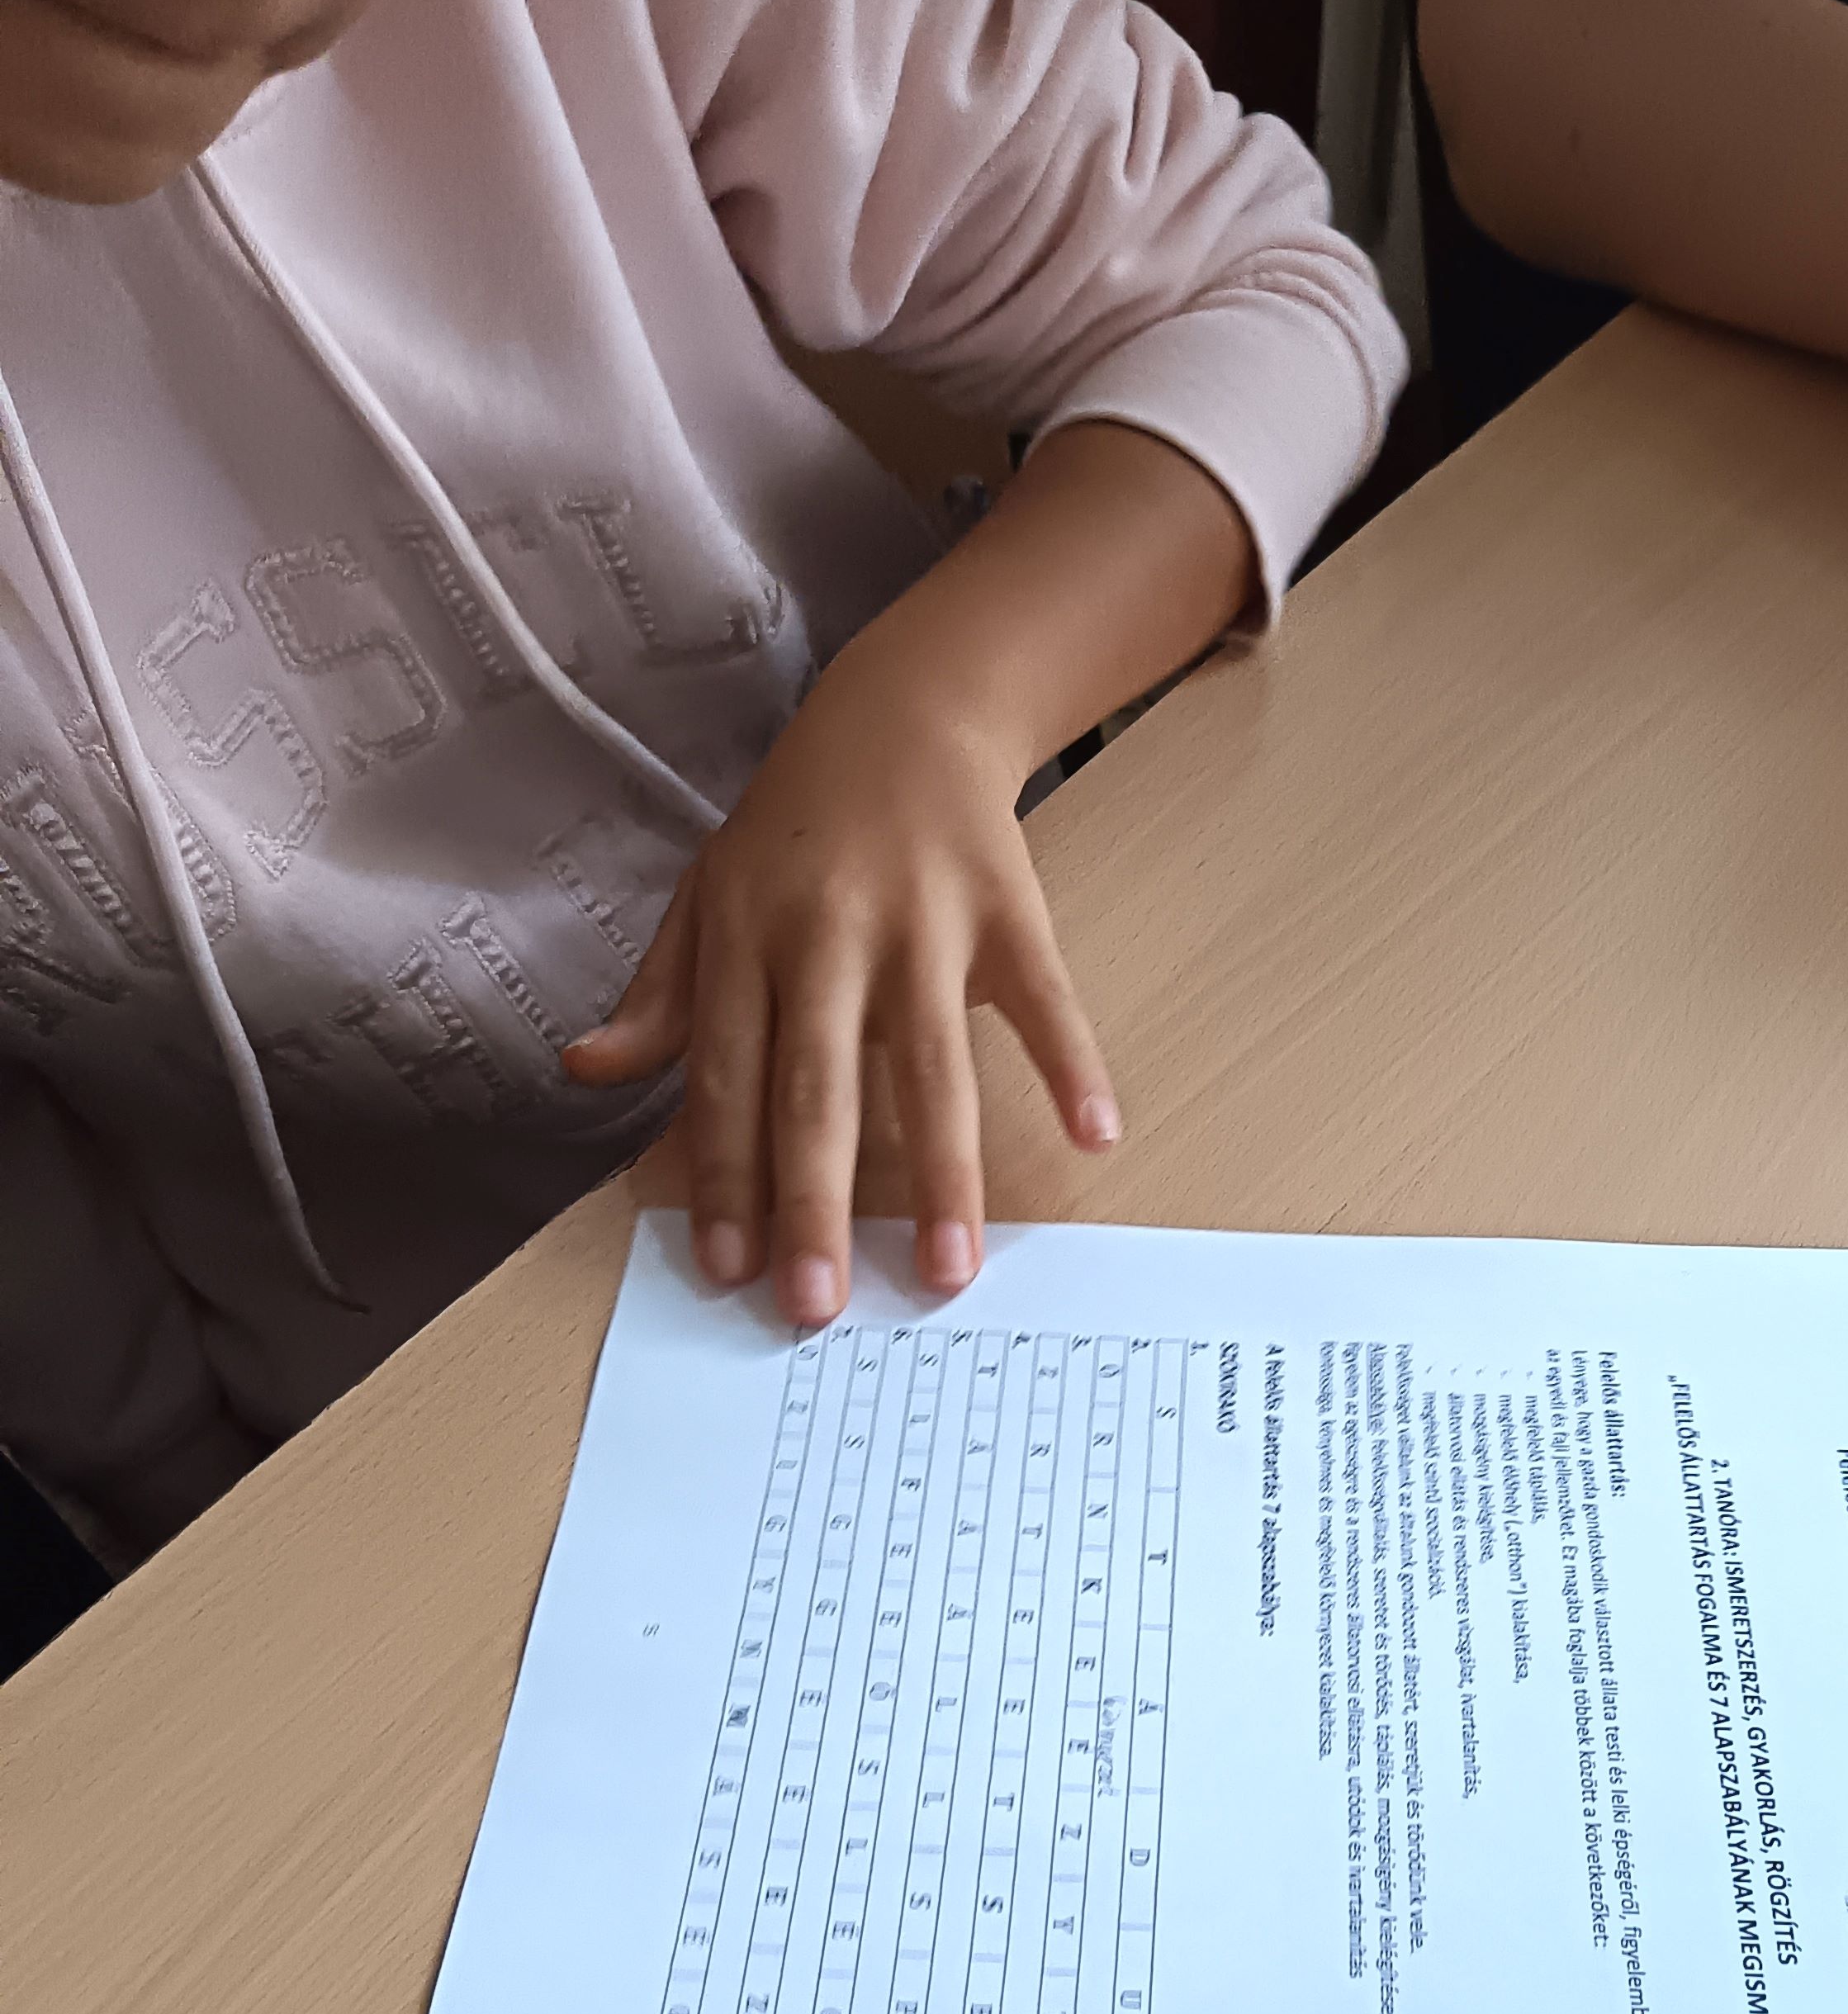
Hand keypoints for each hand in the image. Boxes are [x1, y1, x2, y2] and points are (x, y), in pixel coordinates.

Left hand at [563, 642, 1118, 1327]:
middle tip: (818, 1305)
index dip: (725, 1177)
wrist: (906, 708)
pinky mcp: (1006, 906)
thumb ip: (660, 994)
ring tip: (947, 1270)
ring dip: (940, 1172)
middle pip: (817, 1088)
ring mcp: (922, 921)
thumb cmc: (800, 821)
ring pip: (930, 1064)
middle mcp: (827, 935)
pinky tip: (1094, 1135)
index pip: (727, 1078)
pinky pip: (1042, 997)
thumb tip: (588, 1071)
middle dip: (815, 1202)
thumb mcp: (709, 893)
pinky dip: (1069, 1062)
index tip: (729, 1271)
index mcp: (746, 940)